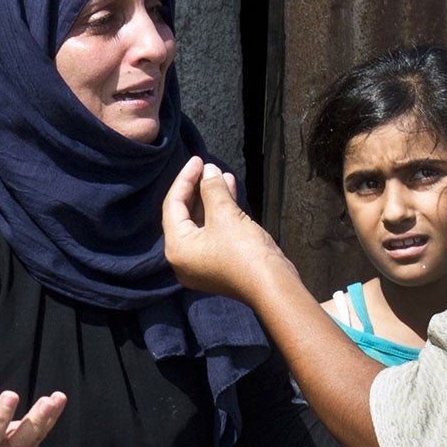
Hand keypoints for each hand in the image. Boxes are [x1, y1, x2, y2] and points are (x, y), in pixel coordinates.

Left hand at [161, 157, 287, 300]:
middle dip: (198, 188)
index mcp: (177, 248)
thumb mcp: (225, 214)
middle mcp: (183, 258)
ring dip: (211, 198)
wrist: (273, 286)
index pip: (173, 205)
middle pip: (184, 214)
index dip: (185, 179)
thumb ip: (212, 189)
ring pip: (201, 222)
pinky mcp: (218, 263)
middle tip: (207, 166)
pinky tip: (231, 192)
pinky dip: (220, 213)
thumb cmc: (245, 253)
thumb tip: (208, 170)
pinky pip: (213, 232)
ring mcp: (201, 263)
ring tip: (222, 175)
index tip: (197, 160)